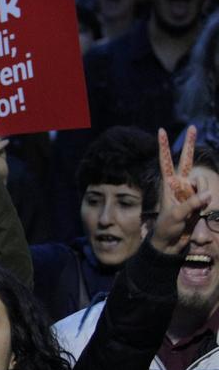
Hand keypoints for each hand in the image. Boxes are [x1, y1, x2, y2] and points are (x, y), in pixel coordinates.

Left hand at [150, 125, 208, 254]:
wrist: (171, 243)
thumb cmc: (167, 228)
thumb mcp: (176, 216)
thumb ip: (191, 204)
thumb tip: (207, 194)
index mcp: (168, 185)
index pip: (166, 162)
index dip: (164, 147)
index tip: (161, 130)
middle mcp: (180, 185)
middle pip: (187, 161)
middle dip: (190, 144)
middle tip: (192, 126)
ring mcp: (191, 191)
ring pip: (202, 181)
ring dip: (202, 192)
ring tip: (195, 208)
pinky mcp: (200, 200)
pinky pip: (207, 195)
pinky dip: (206, 201)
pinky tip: (201, 211)